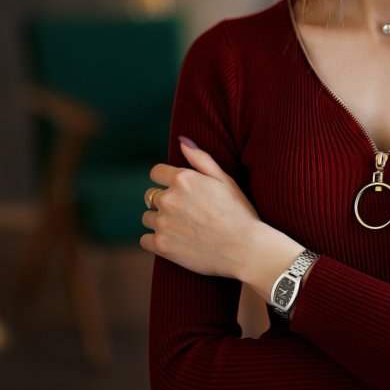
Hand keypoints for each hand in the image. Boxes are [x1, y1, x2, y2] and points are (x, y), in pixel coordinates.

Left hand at [140, 137, 262, 279]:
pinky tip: (173, 243)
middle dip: (164, 202)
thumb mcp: (225, 180)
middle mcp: (169, 199)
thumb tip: (181, 140)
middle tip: (185, 214)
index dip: (165, 181)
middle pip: (151, 196)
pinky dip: (155, 242)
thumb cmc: (239, 213)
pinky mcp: (162, 246)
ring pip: (147, 218)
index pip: (156, 173)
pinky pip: (144, 240)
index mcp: (183, 179)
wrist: (245, 249)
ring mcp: (163, 223)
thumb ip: (200, 159)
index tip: (177, 191)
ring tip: (182, 229)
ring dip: (159, 222)